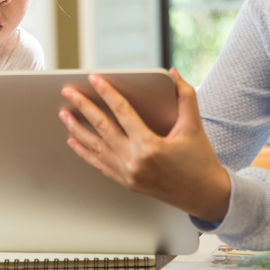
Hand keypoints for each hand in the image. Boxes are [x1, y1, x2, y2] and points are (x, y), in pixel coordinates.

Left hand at [58, 69, 230, 223]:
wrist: (205, 196)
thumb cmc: (200, 160)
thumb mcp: (194, 126)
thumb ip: (185, 96)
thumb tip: (173, 73)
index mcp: (150, 146)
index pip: (122, 112)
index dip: (107, 93)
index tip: (93, 79)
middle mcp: (135, 162)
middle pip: (103, 128)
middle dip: (83, 108)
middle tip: (68, 92)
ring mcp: (128, 175)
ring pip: (96, 148)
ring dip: (78, 130)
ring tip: (64, 114)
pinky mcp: (127, 183)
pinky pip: (100, 165)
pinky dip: (85, 152)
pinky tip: (74, 141)